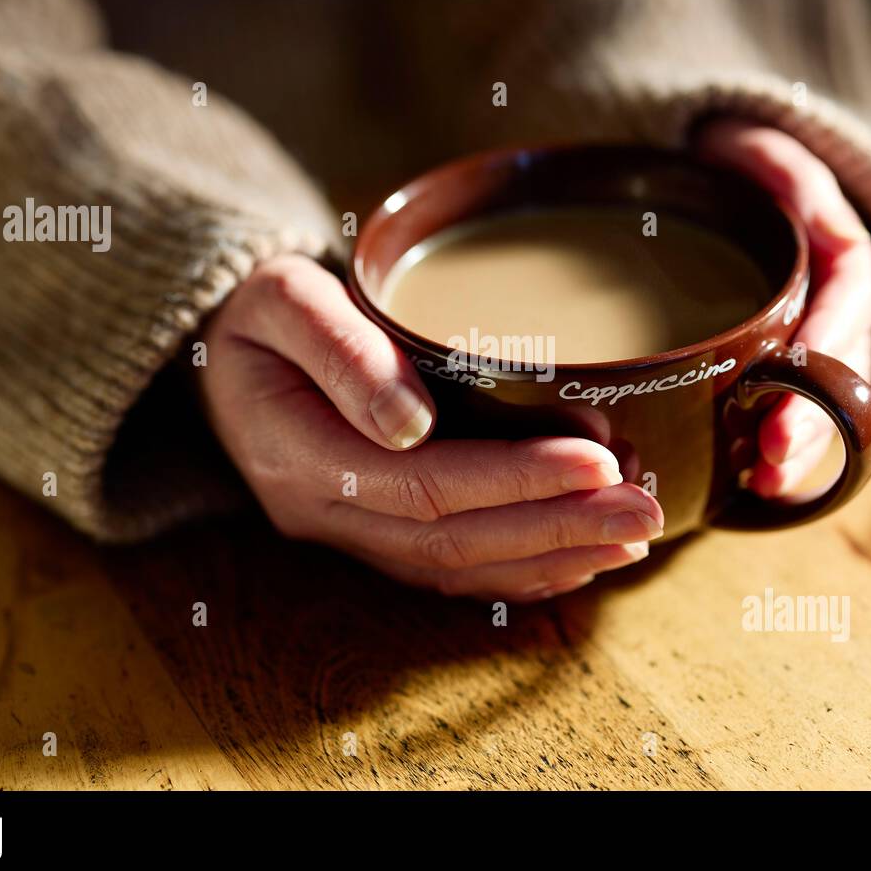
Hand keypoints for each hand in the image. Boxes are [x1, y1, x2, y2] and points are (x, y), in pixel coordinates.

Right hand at [196, 253, 663, 601]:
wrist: (226, 358)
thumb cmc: (259, 314)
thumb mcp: (281, 300)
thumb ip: (340, 350)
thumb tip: (412, 421)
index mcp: (297, 453)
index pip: (423, 484)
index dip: (514, 479)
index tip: (597, 459)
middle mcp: (324, 512)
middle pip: (455, 538)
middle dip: (557, 527)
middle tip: (644, 511)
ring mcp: (348, 533)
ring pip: (459, 566)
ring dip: (551, 556)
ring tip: (633, 538)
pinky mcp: (374, 533)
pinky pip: (450, 569)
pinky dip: (520, 570)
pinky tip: (580, 561)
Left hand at [693, 120, 870, 496]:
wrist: (720, 192)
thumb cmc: (743, 173)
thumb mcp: (767, 153)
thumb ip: (795, 178)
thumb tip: (826, 224)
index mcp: (844, 264)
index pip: (847, 304)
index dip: (825, 345)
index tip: (793, 378)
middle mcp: (842, 314)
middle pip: (842, 373)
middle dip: (810, 420)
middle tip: (769, 458)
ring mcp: (820, 349)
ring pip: (827, 408)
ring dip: (800, 452)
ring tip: (763, 484)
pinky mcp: (789, 374)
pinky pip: (798, 418)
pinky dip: (781, 455)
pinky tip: (751, 486)